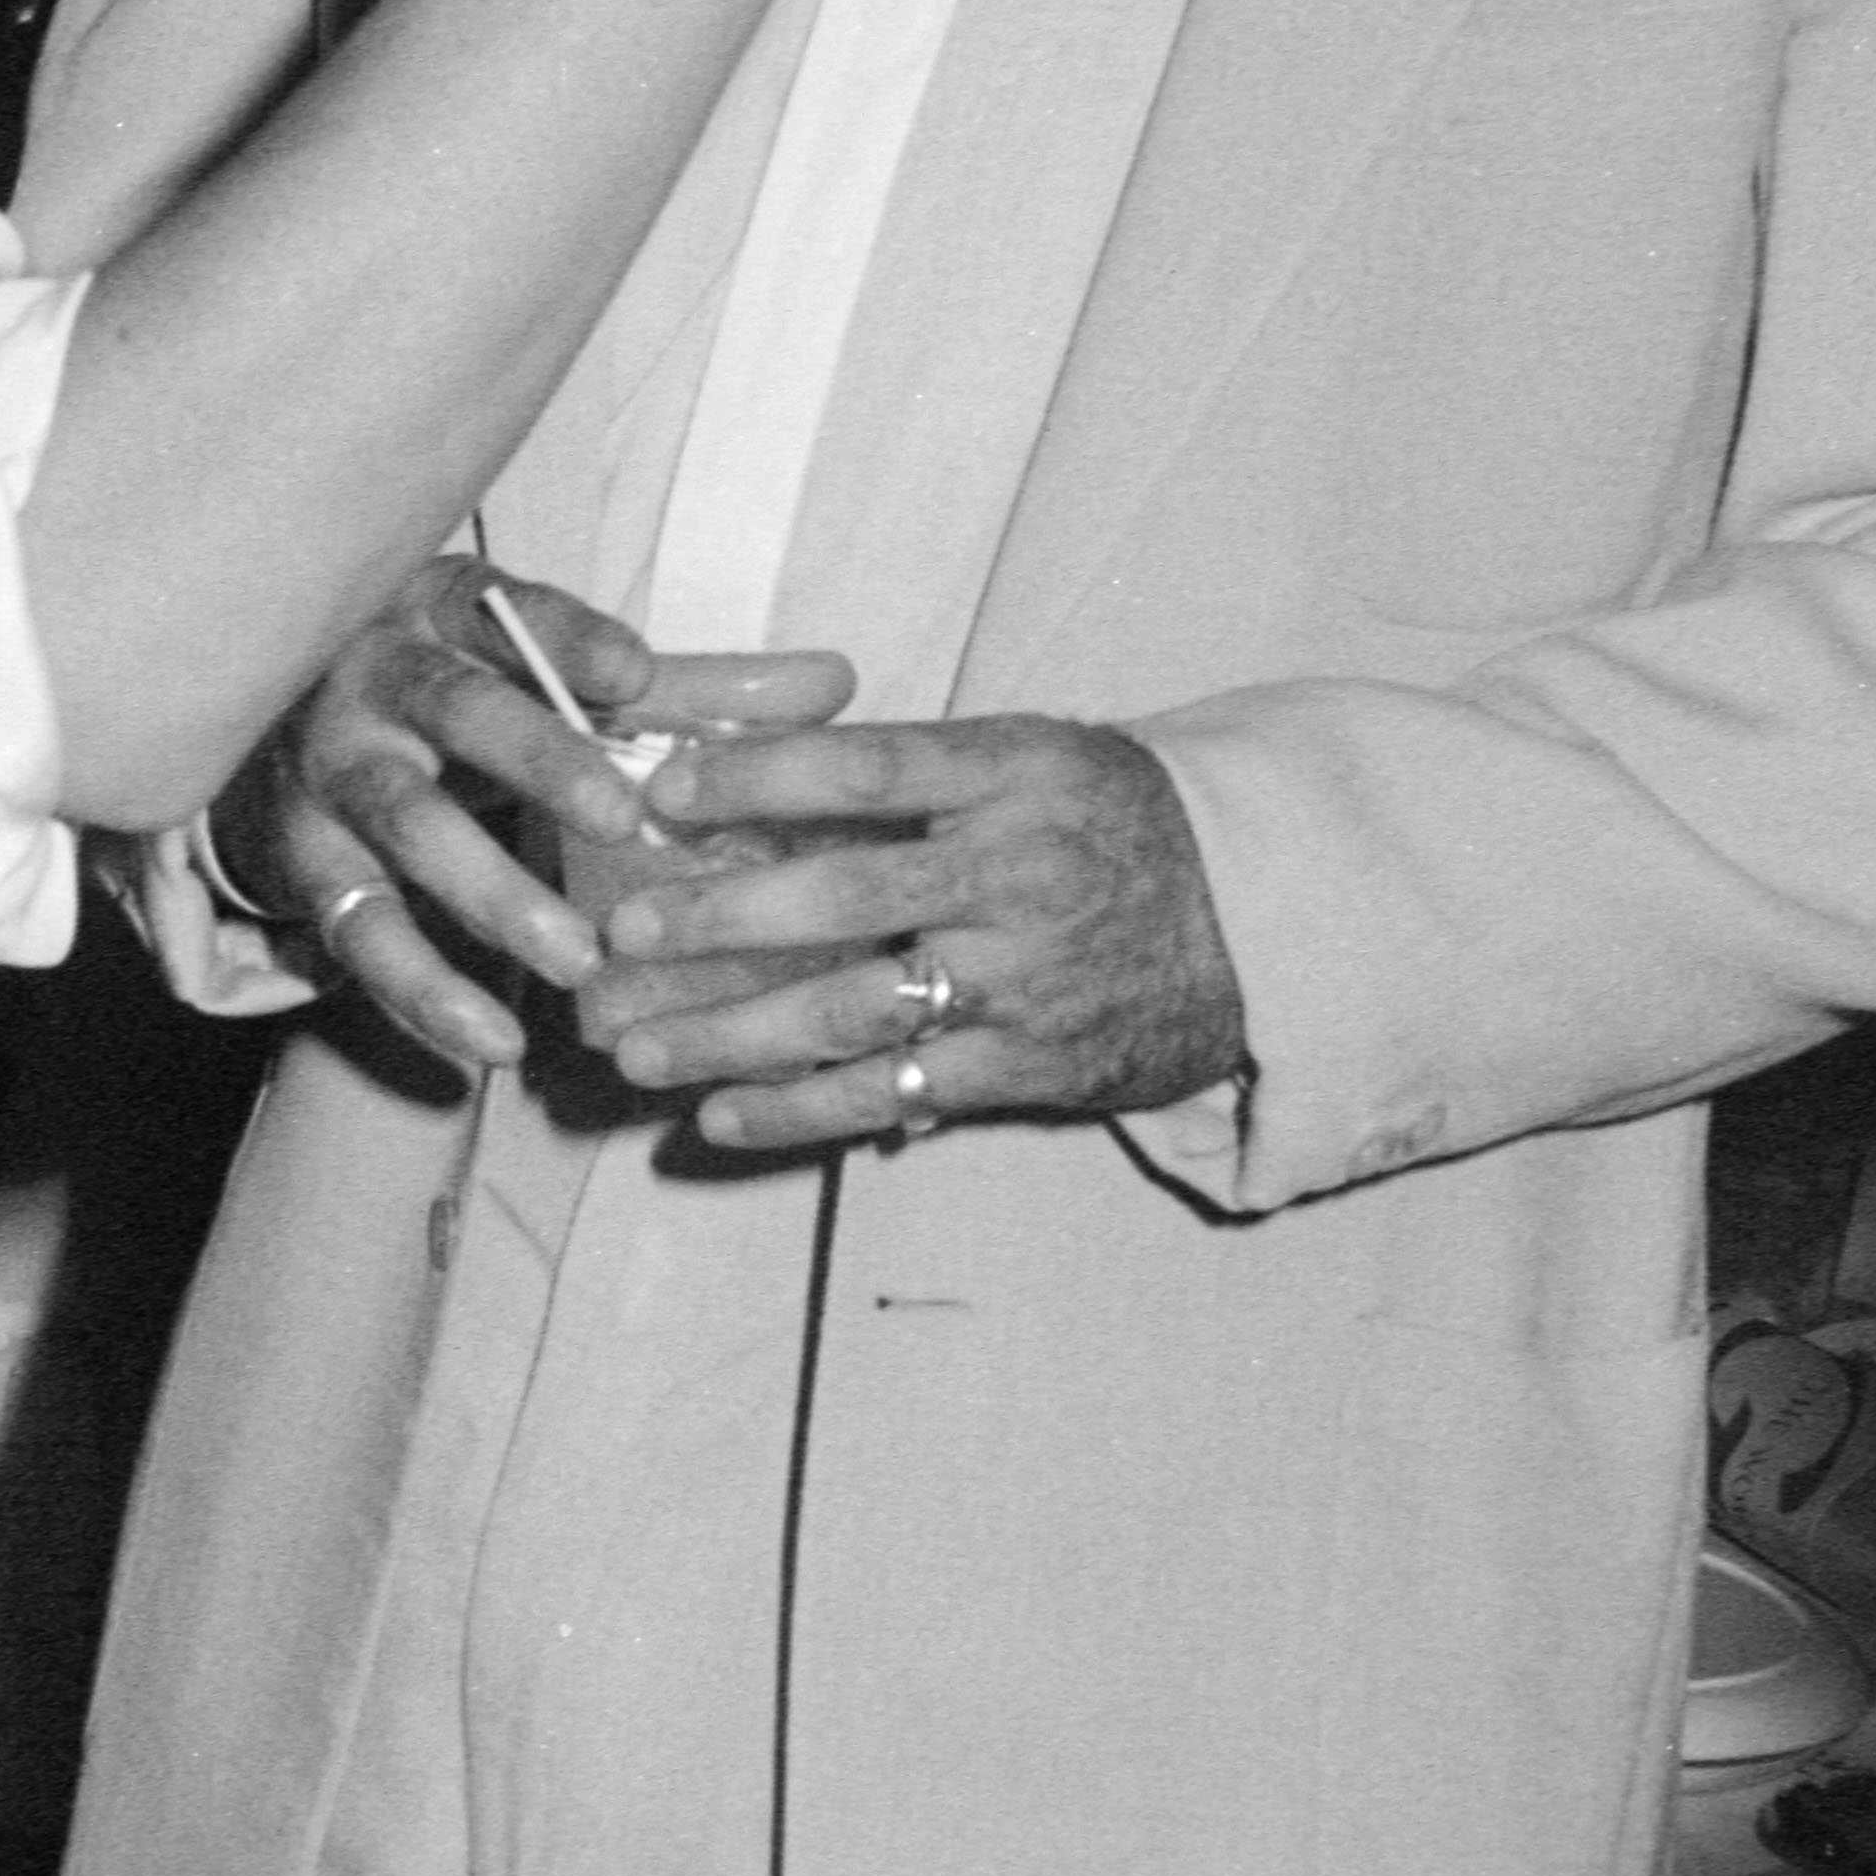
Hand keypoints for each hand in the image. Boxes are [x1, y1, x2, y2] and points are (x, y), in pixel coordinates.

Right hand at [224, 559, 855, 1080]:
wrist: (284, 742)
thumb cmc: (463, 700)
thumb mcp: (558, 678)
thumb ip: (692, 689)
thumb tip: (834, 682)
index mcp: (449, 614)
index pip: (510, 611)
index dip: (567, 638)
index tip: (632, 671)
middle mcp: (380, 679)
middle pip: (456, 712)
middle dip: (536, 761)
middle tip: (619, 817)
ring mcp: (333, 773)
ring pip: (407, 828)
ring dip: (493, 894)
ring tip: (577, 961)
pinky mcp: (306, 866)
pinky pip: (362, 935)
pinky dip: (426, 994)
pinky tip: (493, 1047)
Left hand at [582, 712, 1244, 1159]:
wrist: (1255, 923)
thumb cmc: (1108, 826)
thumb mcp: (1032, 761)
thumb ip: (910, 771)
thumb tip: (740, 769)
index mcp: (1015, 773)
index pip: (870, 765)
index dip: (758, 774)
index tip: (662, 789)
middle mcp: (1017, 873)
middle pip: (844, 895)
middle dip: (718, 918)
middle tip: (621, 931)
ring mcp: (1021, 979)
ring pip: (852, 1010)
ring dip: (731, 1034)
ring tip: (634, 1046)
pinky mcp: (1026, 1065)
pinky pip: (893, 1092)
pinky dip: (800, 1110)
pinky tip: (722, 1114)